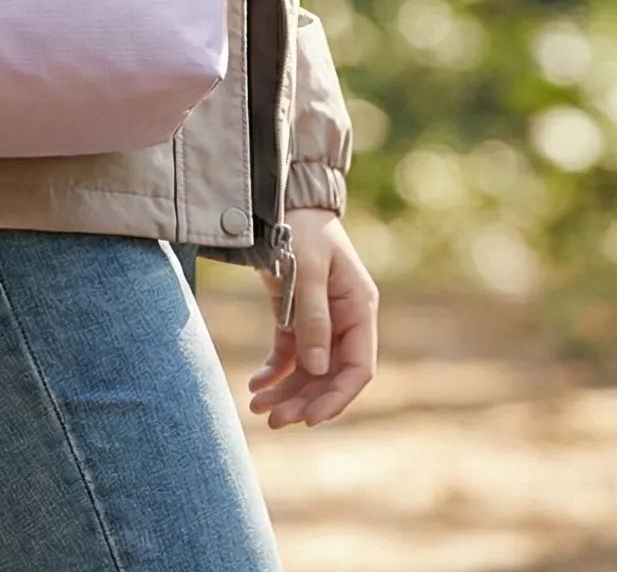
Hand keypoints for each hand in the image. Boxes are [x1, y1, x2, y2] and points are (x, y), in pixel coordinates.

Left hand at [247, 206, 377, 429]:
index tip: (309, 419)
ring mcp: (320, 318)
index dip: (336, 397)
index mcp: (359, 308)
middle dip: (304, 400)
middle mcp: (344, 319)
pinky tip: (257, 385)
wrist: (279, 197)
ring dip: (287, 391)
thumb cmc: (300, 227)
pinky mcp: (296, 314)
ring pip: (309, 369)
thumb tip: (319, 370)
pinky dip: (275, 372)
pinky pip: (290, 353)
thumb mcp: (308, 269)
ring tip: (258, 408)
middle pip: (330, 375)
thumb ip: (313, 316)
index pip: (358, 367)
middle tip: (273, 420)